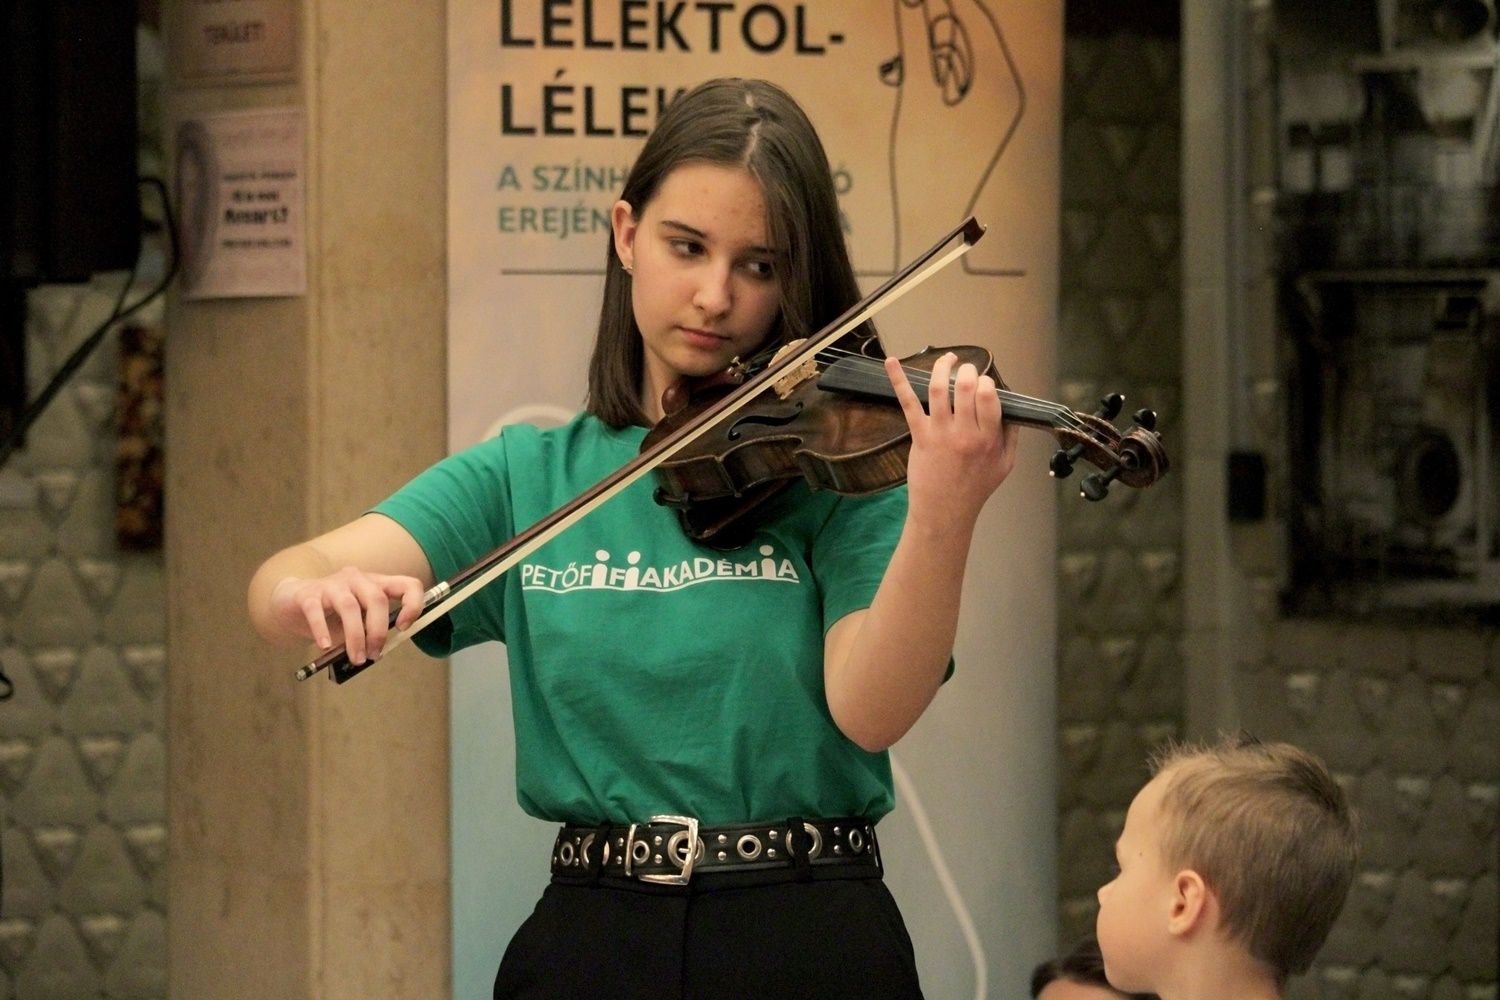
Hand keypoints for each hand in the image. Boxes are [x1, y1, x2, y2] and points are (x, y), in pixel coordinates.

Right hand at [269, 567, 425, 663]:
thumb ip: (369, 631)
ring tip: (356, 658)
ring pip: (350, 607)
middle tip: (373, 655)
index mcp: (376, 583)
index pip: (407, 584)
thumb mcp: (357, 620)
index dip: (413, 605)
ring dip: (356, 637)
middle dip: (378, 631)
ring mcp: (332, 584)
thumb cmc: (332, 613)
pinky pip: (316, 611)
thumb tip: (377, 654)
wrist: (292, 600)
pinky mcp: (308, 594)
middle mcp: (357, 579)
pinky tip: (325, 645)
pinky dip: (322, 630)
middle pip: (377, 599)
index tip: (404, 628)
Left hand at [885, 351, 1017, 529]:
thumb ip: (1011, 436)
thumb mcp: (1006, 465)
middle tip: (965, 370)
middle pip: (966, 386)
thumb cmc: (974, 489)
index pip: (990, 396)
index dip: (986, 381)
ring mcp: (940, 433)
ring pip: (939, 389)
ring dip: (942, 367)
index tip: (983, 382)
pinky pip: (908, 402)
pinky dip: (898, 379)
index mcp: (988, 438)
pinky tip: (891, 362)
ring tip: (947, 360)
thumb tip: (1012, 410)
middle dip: (967, 370)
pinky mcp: (919, 436)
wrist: (945, 513)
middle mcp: (965, 433)